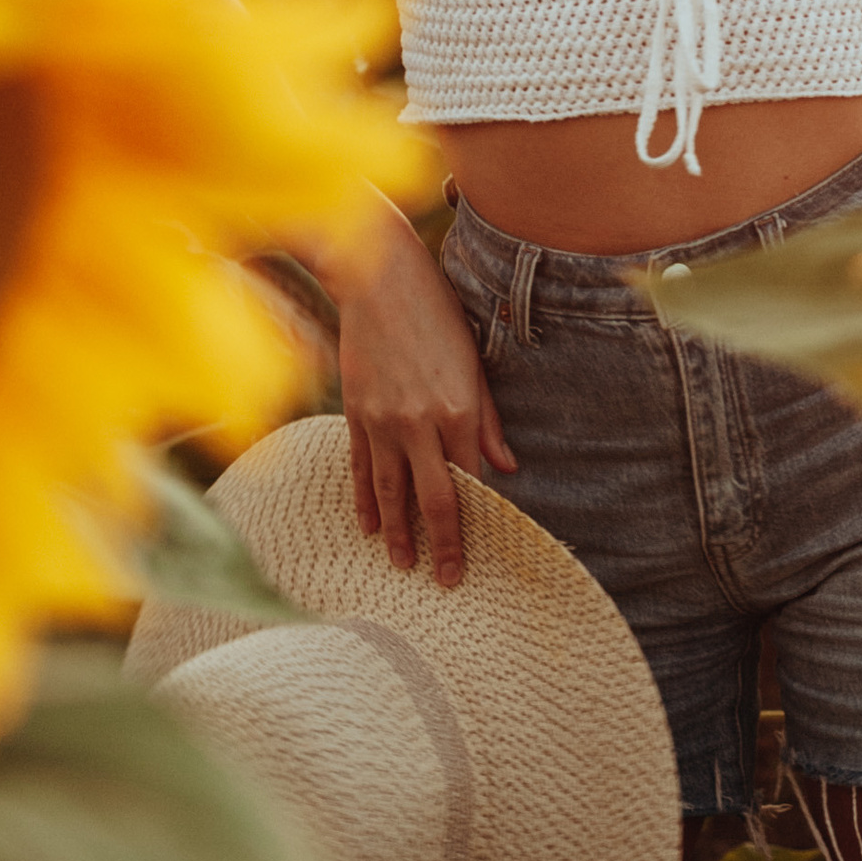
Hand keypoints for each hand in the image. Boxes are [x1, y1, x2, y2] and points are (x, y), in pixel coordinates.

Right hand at [335, 223, 517, 587]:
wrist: (378, 279)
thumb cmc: (436, 314)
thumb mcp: (473, 362)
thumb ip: (488, 418)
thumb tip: (506, 467)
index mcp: (456, 408)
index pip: (470, 478)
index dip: (476, 516)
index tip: (480, 546)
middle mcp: (419, 422)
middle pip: (432, 498)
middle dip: (442, 543)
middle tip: (446, 581)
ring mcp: (382, 421)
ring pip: (391, 492)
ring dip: (398, 534)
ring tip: (403, 565)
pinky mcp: (355, 414)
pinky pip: (362, 468)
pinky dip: (365, 500)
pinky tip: (368, 525)